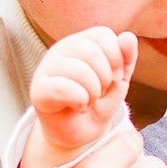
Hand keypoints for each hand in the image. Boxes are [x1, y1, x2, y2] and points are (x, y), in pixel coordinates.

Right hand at [27, 27, 137, 164]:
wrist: (82, 133)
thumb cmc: (99, 102)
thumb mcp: (119, 79)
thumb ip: (126, 57)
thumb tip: (128, 37)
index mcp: (81, 41)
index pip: (104, 35)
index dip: (117, 58)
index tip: (115, 77)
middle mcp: (61, 49)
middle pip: (92, 52)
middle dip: (105, 78)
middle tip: (100, 92)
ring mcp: (46, 67)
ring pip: (80, 70)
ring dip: (93, 93)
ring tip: (88, 101)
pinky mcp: (38, 89)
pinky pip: (64, 88)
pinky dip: (80, 101)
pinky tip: (78, 107)